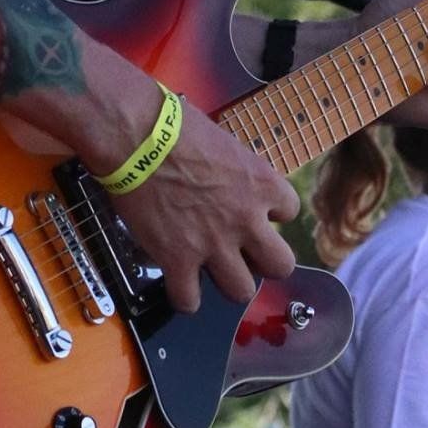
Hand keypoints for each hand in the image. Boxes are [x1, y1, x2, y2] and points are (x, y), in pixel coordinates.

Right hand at [112, 97, 298, 312]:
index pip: (290, 211)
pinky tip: (178, 283)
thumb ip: (236, 172)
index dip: (270, 213)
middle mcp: (246, 220)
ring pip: (241, 291)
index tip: (253, 210)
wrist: (137, 136)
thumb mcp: (224, 144)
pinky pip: (189, 301)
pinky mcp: (177, 260)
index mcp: (261, 184)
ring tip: (210, 270)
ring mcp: (214, 244)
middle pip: (280, 266)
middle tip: (242, 252)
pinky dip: (185, 297)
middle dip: (263, 262)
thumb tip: (226, 179)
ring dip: (227, 282)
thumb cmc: (176, 126)